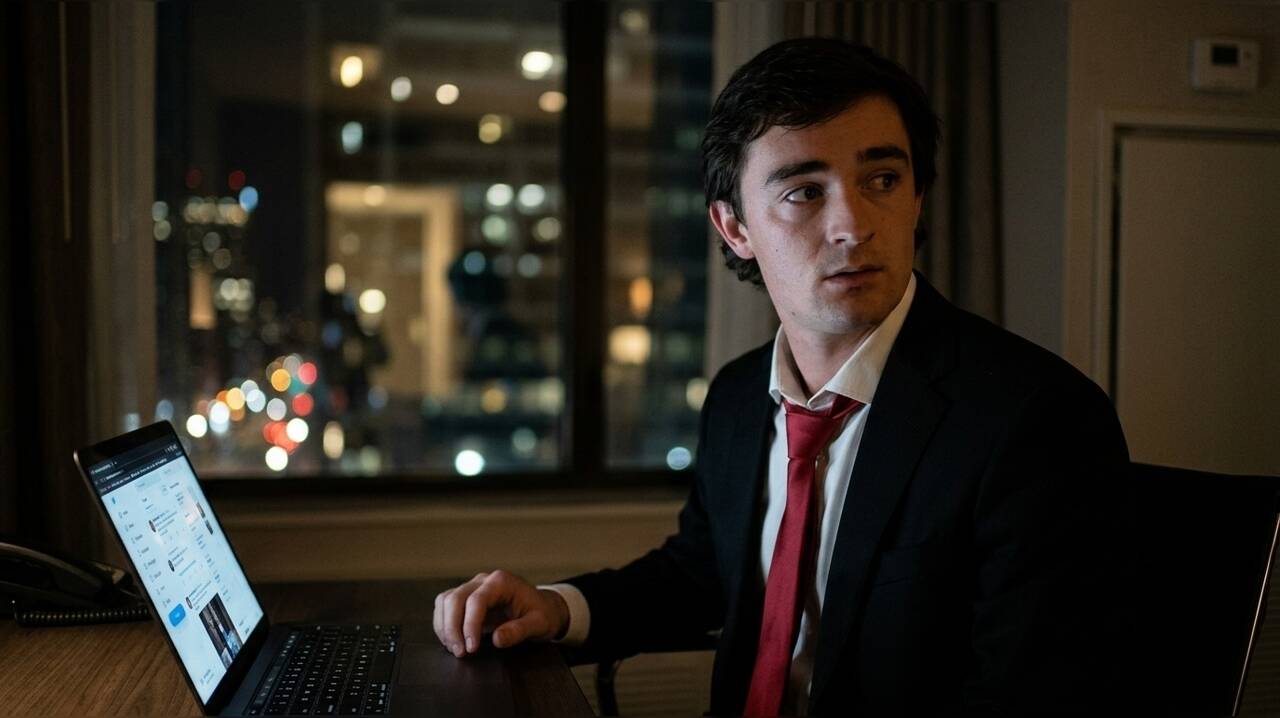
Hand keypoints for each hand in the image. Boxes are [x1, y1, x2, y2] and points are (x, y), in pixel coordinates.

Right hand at [432, 570, 569, 657]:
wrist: (542, 608)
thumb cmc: (541, 614)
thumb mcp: (539, 624)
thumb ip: (520, 630)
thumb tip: (497, 640)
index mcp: (501, 582)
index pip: (477, 600)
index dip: (470, 625)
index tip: (472, 648)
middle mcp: (483, 580)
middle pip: (455, 598)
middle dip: (452, 628)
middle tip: (460, 653)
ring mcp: (472, 587)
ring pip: (445, 601)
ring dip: (444, 626)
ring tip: (454, 649)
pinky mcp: (465, 597)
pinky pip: (445, 606)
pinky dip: (443, 624)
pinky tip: (451, 642)